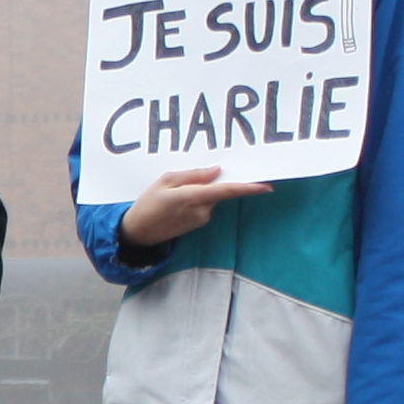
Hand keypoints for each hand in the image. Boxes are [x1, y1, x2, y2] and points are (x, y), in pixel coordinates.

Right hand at [114, 165, 272, 259]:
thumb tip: (216, 171)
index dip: (248, 188)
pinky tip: (177, 202)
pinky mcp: (198, 223)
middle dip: (212, 182)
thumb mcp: (165, 181)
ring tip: (174, 193)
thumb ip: (193, 175)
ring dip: (201, 191)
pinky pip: (204, 205)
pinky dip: (197, 199)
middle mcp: (202, 210)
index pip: (227, 190)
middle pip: (219, 191)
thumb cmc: (148, 203)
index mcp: (193, 197)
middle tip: (190, 179)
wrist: (138, 233)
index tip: (266, 186)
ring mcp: (201, 219)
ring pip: (211, 198)